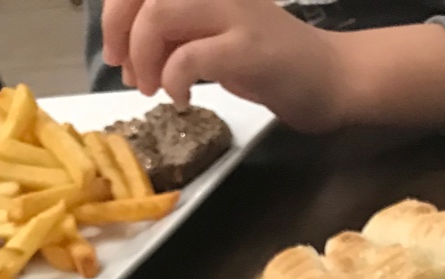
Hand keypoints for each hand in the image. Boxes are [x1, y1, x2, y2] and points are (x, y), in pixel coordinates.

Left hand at [100, 0, 444, 132]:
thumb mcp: (213, 34)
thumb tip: (129, 46)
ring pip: (160, 15)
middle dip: (121, 35)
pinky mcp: (247, 48)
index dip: (115, 13)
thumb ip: (175, 30)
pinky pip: (189, 56)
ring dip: (145, 58)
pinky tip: (181, 98)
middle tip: (129, 74)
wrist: (330, 78)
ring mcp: (232, 13)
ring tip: (153, 89)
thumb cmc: (271, 62)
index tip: (116, 52)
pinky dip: (174, 80)